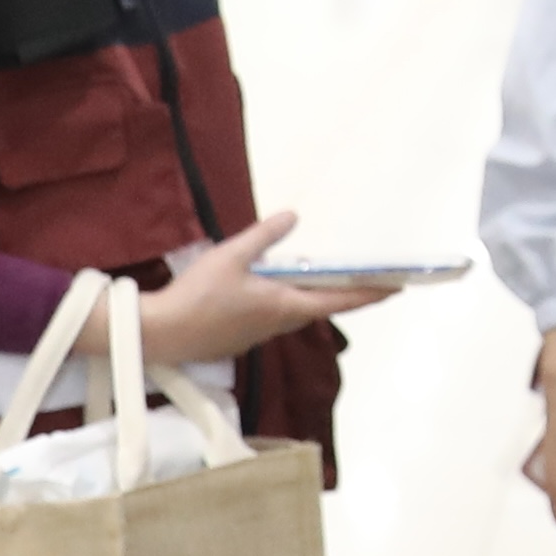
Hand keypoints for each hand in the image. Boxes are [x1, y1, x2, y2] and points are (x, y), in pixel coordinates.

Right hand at [131, 209, 348, 370]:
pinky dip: (284, 303)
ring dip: (312, 298)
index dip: (369, 294)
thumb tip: (293, 216)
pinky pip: (273, 319)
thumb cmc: (198, 295)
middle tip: (365, 279)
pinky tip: (271, 290)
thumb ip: (264, 236)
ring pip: (294, 313)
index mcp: (284, 306)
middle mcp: (278, 325)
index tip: (395, 288)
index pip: (338, 300)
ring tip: (320, 279)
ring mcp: (259, 335)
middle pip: (319, 308)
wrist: (160, 335)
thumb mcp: (231, 256)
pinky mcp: (240, 339)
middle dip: (344, 294)